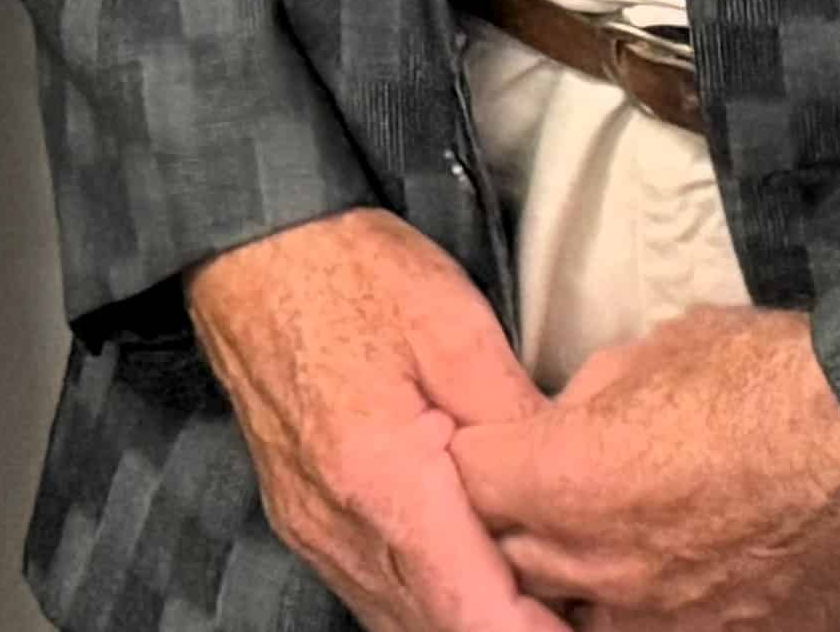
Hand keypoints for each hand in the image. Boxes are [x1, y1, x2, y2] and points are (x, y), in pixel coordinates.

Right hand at [185, 207, 568, 631]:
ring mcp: (313, 531)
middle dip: (512, 631)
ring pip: (404, 623)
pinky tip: (474, 574)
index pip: (473, 615)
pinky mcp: (304, 522)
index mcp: (382, 478)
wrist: (248, 247)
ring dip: (470, 620)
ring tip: (539, 599)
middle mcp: (338, 526)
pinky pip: (375, 594)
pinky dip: (430, 602)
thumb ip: (520, 423)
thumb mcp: (457, 328)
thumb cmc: (350, 272)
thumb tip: (578, 493)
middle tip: (580, 612)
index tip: (590, 624)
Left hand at [450, 305, 839, 631]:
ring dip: (575, 583)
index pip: (466, 479)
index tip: (492, 443)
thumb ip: (591, 397)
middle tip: (544, 495)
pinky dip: (648, 612)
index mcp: (565, 479)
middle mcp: (600, 566)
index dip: (476, 455)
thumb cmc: (779, 381)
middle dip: (514, 525)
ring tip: (606, 545)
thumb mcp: (658, 350)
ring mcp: (662, 621)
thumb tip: (571, 418)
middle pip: (508, 559)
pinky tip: (669, 580)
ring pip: (573, 615)